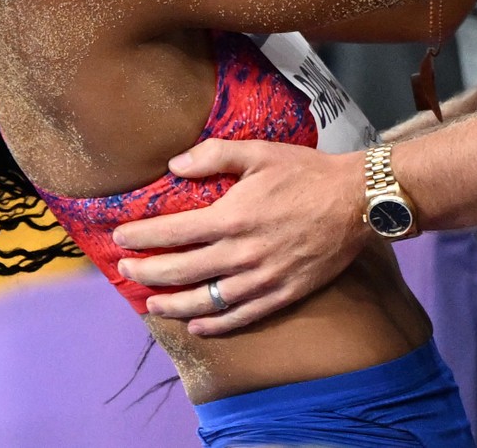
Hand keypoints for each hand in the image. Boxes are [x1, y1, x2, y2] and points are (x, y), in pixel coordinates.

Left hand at [113, 139, 367, 335]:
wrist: (357, 200)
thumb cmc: (306, 172)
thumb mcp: (259, 152)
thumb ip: (213, 156)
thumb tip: (173, 165)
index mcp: (232, 217)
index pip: (172, 233)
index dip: (141, 236)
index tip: (119, 237)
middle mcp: (241, 253)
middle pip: (181, 271)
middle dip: (147, 273)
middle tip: (126, 271)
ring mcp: (262, 279)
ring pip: (206, 300)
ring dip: (173, 303)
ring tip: (152, 303)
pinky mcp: (282, 294)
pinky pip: (241, 315)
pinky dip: (215, 324)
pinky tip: (197, 324)